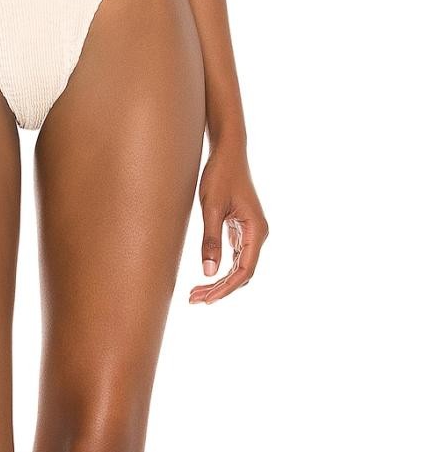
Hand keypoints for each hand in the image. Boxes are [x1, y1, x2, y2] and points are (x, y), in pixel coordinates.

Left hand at [189, 144, 267, 303]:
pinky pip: (234, 258)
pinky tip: (204, 278)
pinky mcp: (241, 230)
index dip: (225, 288)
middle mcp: (257, 234)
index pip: (244, 270)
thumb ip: (210, 241)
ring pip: (237, 267)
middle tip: (194, 299)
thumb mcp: (211, 208)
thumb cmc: (220, 175)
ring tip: (195, 293)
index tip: (206, 299)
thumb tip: (208, 272)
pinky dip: (220, 269)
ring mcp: (250, 233)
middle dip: (219, 289)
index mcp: (256, 230)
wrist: (227, 152)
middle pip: (242, 273)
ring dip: (219, 282)